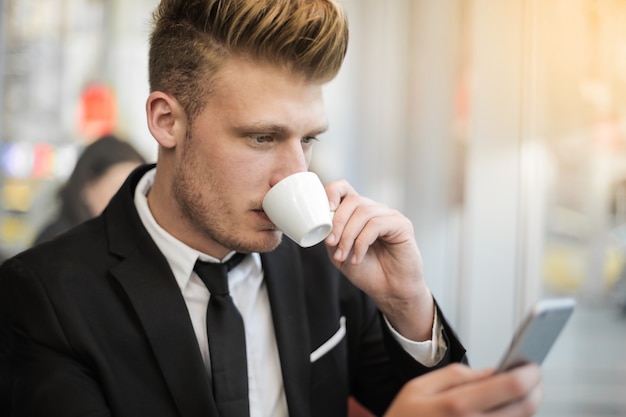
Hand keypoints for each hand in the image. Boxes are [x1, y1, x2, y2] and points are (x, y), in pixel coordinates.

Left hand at [324, 179, 433, 340]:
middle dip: (337, 222)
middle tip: (330, 243)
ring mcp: (389, 215)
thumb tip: (319, 222)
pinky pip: (376, 225)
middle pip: (353, 200)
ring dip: (348, 236)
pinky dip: (362, 242)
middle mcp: (375, 210)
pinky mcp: (401, 225)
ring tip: (343, 255)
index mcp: (359, 213)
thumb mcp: (339, 253)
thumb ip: (330, 235)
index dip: (332, 192)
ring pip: (363, 212)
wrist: (390, 291)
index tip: (323, 211)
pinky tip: (358, 257)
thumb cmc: (367, 271)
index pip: (344, 188)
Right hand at [384, 364, 542, 416]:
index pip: (511, 386)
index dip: (529, 373)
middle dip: (535, 389)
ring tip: (520, 392)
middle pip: (526, 407)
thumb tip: (491, 372)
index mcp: (457, 405)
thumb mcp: (418, 387)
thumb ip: (456, 375)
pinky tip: (507, 409)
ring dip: (526, 405)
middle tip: (532, 376)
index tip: (531, 364)